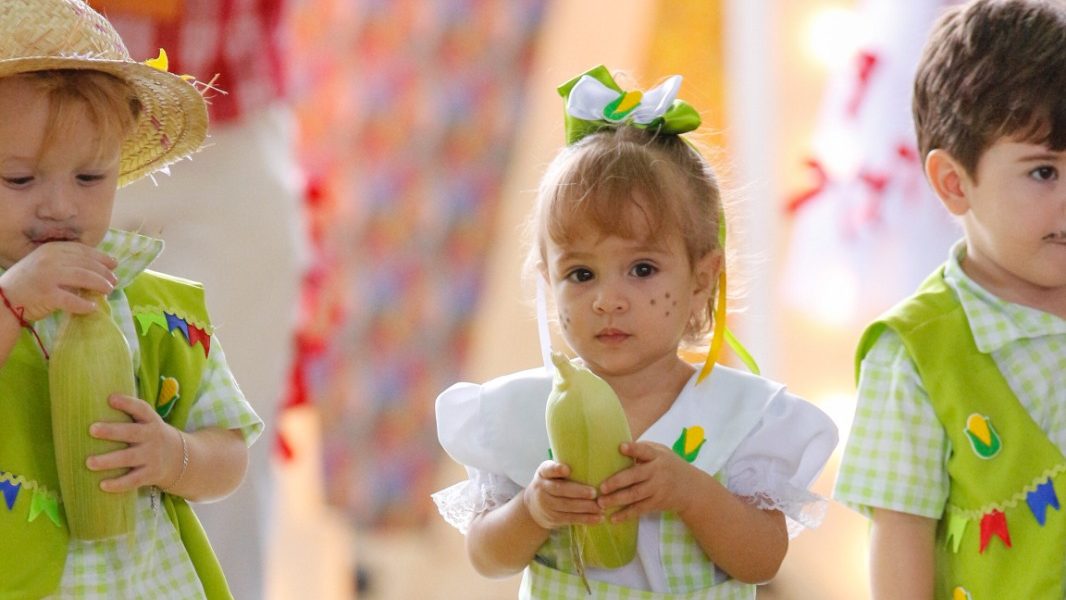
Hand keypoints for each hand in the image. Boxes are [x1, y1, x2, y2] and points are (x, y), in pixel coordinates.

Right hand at [0, 242, 116, 320]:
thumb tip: (96, 268)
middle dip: (104, 273)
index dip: (101, 257)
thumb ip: (65, 262)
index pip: (82, 250)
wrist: (3, 299)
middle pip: (86, 264)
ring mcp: (48, 276)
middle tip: (114, 282)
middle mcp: (50, 260)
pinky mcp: (47, 295)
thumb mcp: (44, 264)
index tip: (114, 264)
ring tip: (108, 291)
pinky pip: (72, 300)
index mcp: (51, 249)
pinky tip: (93, 308)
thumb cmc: (26, 283)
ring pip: (83, 278)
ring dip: (100, 285)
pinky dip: (85, 305)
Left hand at [86, 393, 183, 492]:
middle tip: (92, 429)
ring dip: (109, 460)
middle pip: (132, 433)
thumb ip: (128, 416)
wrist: (181, 458)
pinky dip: (118, 484)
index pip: (141, 409)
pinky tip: (102, 485)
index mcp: (151, 421)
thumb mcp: (147, 423)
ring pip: (129, 458)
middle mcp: (153, 437)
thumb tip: (90, 404)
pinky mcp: (151, 474)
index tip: (111, 398)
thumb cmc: (150, 437)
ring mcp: (152, 456)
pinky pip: (133, 480)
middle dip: (112, 431)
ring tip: (89, 462)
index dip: (127, 403)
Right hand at [522, 460, 602, 529]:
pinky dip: (585, 519)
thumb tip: (592, 459)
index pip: (548, 469)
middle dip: (578, 492)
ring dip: (585, 507)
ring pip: (567, 506)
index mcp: (543, 473)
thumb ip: (563, 466)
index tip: (567, 470)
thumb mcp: (551, 472)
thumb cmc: (551, 482)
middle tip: (594, 493)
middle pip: (560, 490)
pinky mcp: (553, 519)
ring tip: (600, 506)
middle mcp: (542, 488)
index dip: (557, 470)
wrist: (534, 506)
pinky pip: (571, 519)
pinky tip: (598, 518)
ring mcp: (546, 505)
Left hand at [597, 441, 695, 521]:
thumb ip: (643, 450)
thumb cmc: (669, 466)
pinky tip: (613, 518)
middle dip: (617, 482)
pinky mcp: (657, 503)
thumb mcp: (661, 452)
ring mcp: (658, 489)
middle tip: (601, 487)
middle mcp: (658, 472)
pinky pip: (639, 509)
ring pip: (635, 495)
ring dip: (617, 500)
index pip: (645, 451)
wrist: (692, 489)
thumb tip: (616, 446)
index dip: (633, 449)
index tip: (621, 447)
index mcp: (657, 456)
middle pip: (636, 476)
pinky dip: (626, 514)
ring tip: (601, 503)